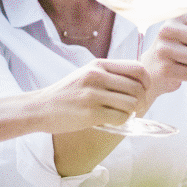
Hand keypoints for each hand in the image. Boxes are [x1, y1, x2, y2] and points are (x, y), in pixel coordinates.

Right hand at [30, 59, 147, 132]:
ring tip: (121, 114)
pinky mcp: (90, 113)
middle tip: (134, 108)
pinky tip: (112, 121)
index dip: (146, 82)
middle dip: (141, 100)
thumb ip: (110, 74)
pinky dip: (122, 122)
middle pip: (137, 88)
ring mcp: (93, 95)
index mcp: (98, 65)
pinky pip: (121, 118)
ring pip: (131, 104)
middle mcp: (96, 76)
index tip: (143, 90)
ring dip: (131, 113)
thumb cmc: (68, 93)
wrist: (41, 107)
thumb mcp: (87, 74)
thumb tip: (139, 83)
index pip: (137, 69)